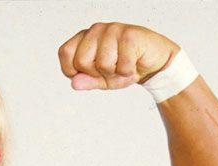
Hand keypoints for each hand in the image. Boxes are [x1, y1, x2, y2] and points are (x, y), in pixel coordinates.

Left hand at [58, 22, 178, 90]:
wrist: (153, 62)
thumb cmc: (125, 67)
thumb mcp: (102, 80)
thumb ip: (87, 81)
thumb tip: (74, 83)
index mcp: (85, 38)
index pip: (65, 54)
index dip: (74, 71)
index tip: (91, 72)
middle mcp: (96, 30)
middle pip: (81, 62)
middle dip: (97, 74)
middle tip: (111, 69)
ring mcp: (112, 29)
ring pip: (102, 65)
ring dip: (115, 73)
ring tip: (123, 65)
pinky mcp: (129, 35)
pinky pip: (121, 66)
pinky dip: (128, 72)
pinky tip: (133, 63)